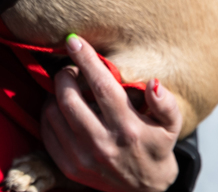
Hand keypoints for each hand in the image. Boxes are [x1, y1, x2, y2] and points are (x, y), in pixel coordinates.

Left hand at [41, 34, 182, 191]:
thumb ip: (165, 103)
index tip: (74, 41)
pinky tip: (60, 108)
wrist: (142, 190)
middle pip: (69, 98)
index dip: (86, 59)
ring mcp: (82, 157)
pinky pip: (46, 131)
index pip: (102, 86)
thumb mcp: (170, 126)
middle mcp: (102, 144)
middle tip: (71, 68)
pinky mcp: (68, 166)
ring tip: (67, 87)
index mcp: (128, 129)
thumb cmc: (156, 147)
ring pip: (53, 113)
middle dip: (64, 75)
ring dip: (55, 93)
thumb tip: (153, 83)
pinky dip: (49, 113)